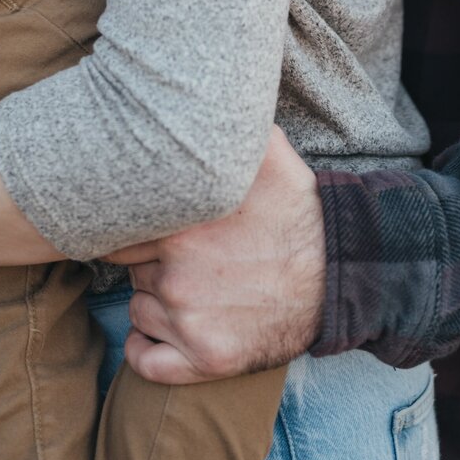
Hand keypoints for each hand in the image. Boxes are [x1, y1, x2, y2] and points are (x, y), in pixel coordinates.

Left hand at [111, 128, 326, 384]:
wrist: (337, 278)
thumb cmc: (298, 215)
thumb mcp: (270, 156)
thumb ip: (229, 130)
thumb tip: (201, 99)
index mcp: (183, 226)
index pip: (121, 227)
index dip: (133, 225)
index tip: (149, 224)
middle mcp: (177, 275)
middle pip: (129, 268)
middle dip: (147, 260)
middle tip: (178, 254)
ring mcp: (188, 322)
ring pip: (137, 308)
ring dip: (151, 299)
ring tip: (188, 286)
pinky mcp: (204, 360)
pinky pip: (143, 360)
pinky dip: (143, 347)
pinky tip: (161, 330)